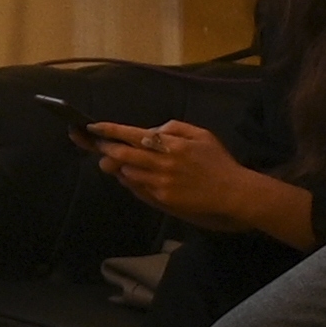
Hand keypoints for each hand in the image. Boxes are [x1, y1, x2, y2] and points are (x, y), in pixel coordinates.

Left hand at [79, 116, 274, 228]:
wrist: (234, 193)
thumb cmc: (218, 161)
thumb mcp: (201, 134)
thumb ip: (172, 128)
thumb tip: (148, 130)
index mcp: (171, 144)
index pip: (131, 135)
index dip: (108, 131)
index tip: (91, 127)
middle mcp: (162, 163)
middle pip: (120, 155)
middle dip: (104, 148)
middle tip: (97, 144)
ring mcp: (159, 183)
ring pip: (124, 172)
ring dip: (117, 166)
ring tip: (117, 161)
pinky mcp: (161, 199)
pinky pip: (136, 188)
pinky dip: (130, 180)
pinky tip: (134, 175)